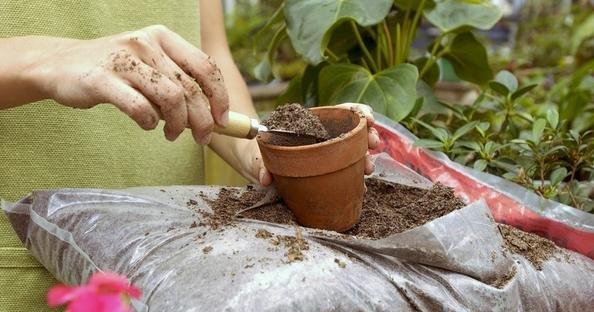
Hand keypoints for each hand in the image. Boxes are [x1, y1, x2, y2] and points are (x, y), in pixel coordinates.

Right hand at [30, 25, 228, 143]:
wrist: (61, 65)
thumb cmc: (115, 71)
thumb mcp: (150, 65)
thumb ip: (178, 81)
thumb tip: (213, 115)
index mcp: (163, 37)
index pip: (205, 67)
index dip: (220, 97)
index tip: (223, 120)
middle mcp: (146, 43)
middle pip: (191, 88)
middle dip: (203, 120)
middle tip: (202, 137)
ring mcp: (124, 59)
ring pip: (171, 98)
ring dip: (178, 124)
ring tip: (173, 135)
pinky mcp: (102, 79)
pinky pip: (140, 108)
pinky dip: (149, 122)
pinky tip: (147, 125)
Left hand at [247, 103, 379, 185]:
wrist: (254, 166)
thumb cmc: (255, 153)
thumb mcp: (256, 156)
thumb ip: (259, 165)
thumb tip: (265, 178)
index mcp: (310, 123)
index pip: (340, 111)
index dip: (357, 112)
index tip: (368, 118)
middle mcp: (321, 137)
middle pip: (352, 131)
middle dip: (368, 135)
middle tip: (374, 144)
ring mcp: (325, 154)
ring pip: (352, 151)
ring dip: (365, 157)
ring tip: (368, 168)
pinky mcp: (325, 172)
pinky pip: (345, 170)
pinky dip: (356, 175)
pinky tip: (362, 184)